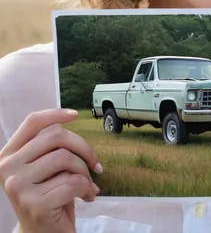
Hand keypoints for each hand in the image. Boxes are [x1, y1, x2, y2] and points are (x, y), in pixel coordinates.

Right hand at [0, 109, 101, 232]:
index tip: (74, 115)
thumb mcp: (43, 167)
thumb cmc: (48, 195)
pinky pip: (73, 183)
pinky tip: (87, 197)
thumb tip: (70, 117)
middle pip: (57, 136)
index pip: (32, 122)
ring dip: (85, 172)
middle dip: (83, 148)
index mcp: (8, 155)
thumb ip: (48, 145)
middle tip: (94, 164)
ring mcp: (18, 187)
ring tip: (88, 184)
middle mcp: (8, 169)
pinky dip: (88, 188)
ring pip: (66, 158)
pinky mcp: (34, 204)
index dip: (55, 114)